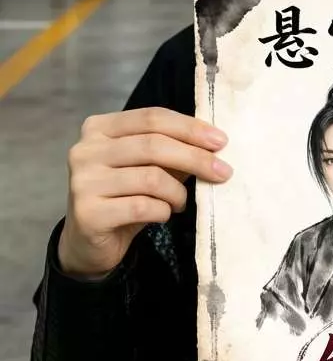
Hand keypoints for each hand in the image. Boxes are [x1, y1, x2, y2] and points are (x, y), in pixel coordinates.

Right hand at [58, 107, 231, 277]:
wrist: (88, 242)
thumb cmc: (123, 196)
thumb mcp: (147, 167)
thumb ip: (171, 151)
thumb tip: (214, 144)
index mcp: (100, 128)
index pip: (152, 117)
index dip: (190, 127)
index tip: (221, 141)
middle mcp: (85, 150)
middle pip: (153, 145)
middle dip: (195, 158)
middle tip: (222, 172)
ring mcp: (83, 181)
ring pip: (151, 177)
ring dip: (178, 192)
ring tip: (181, 201)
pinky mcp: (87, 213)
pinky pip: (141, 206)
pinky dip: (162, 210)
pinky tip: (164, 214)